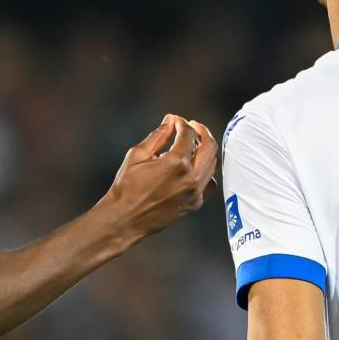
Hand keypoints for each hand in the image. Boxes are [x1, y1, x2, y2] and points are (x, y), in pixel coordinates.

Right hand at [99, 114, 218, 241]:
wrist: (125, 218)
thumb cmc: (127, 187)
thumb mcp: (138, 155)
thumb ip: (158, 136)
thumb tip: (170, 121)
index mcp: (176, 163)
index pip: (188, 134)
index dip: (182, 123)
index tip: (176, 121)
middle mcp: (191, 177)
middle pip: (209, 146)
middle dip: (202, 132)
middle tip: (193, 126)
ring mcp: (195, 193)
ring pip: (212, 164)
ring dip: (205, 150)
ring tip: (193, 145)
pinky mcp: (195, 204)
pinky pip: (209, 183)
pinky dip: (205, 172)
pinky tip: (194, 168)